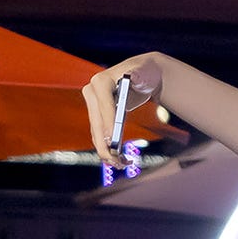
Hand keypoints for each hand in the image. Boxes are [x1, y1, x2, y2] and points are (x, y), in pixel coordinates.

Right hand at [82, 53, 163, 167]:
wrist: (143, 75)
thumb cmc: (145, 73)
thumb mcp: (144, 73)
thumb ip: (139, 76)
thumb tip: (133, 78)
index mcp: (101, 82)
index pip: (104, 105)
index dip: (108, 122)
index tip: (112, 140)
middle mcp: (92, 93)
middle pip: (96, 122)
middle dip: (105, 143)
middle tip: (115, 161)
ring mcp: (93, 106)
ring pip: (96, 133)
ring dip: (107, 151)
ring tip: (121, 165)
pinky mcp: (99, 116)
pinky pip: (101, 135)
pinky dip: (109, 149)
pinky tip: (121, 160)